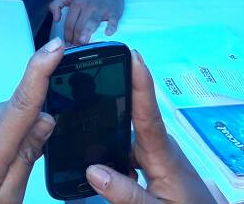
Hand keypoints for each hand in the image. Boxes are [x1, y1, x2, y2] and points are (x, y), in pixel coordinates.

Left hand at [0, 38, 63, 203]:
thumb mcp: (7, 196)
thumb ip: (28, 155)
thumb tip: (46, 118)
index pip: (22, 101)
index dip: (40, 70)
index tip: (56, 46)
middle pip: (20, 111)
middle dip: (29, 130)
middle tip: (14, 165)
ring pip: (7, 113)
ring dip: (11, 132)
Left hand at [49, 0, 123, 44]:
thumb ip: (55, 5)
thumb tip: (56, 20)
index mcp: (76, 3)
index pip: (69, 24)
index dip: (67, 36)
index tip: (67, 45)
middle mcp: (88, 6)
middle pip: (79, 26)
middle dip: (75, 39)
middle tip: (75, 48)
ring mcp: (101, 9)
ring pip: (92, 23)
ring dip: (87, 33)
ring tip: (83, 42)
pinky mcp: (114, 12)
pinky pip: (113, 21)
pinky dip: (111, 27)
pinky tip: (107, 33)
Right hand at [85, 51, 214, 203]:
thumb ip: (127, 195)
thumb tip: (93, 171)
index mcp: (163, 156)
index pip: (149, 114)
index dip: (141, 83)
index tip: (134, 55)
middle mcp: (159, 149)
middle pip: (133, 115)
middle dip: (115, 90)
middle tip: (91, 68)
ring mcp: (157, 156)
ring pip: (127, 134)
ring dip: (109, 123)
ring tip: (81, 107)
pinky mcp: (154, 164)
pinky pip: (128, 148)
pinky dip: (112, 147)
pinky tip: (94, 154)